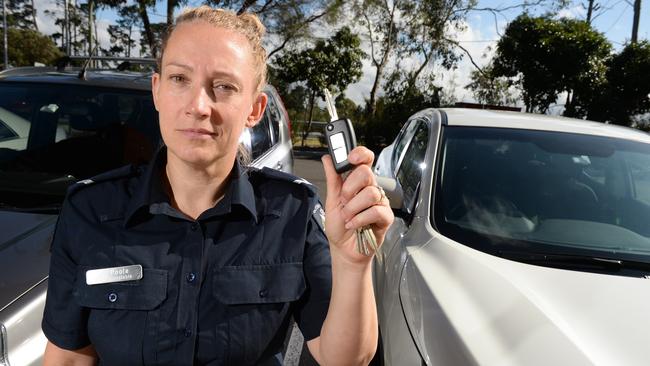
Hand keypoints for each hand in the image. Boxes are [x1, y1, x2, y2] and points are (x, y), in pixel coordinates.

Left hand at [321, 146, 394, 265]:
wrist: (343, 250)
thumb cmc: (339, 227)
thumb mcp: (331, 200)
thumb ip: (332, 179)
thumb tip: (327, 158)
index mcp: (358, 182)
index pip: (365, 160)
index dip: (360, 154)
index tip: (350, 159)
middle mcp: (371, 189)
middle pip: (366, 173)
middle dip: (349, 188)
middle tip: (344, 201)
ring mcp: (380, 203)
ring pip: (370, 193)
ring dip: (353, 208)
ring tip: (348, 217)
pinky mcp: (386, 217)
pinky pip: (376, 211)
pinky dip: (360, 219)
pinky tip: (354, 224)